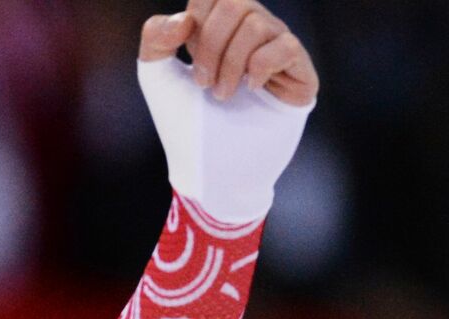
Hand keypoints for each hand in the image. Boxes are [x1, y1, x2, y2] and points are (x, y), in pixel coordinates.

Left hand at [139, 1, 317, 106]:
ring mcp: (277, 48)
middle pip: (235, 2)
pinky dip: (260, 68)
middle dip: (210, 45)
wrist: (205, 165)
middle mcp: (251, 30)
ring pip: (257, 24)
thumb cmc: (183, 121)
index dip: (195, 21)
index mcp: (220, 26)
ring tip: (221, 95)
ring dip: (230, 64)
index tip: (186, 55)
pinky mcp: (299, 72)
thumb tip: (184, 18)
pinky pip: (285, 46)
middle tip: (202, 83)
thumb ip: (155, 39)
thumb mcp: (157, 77)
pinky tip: (251, 90)